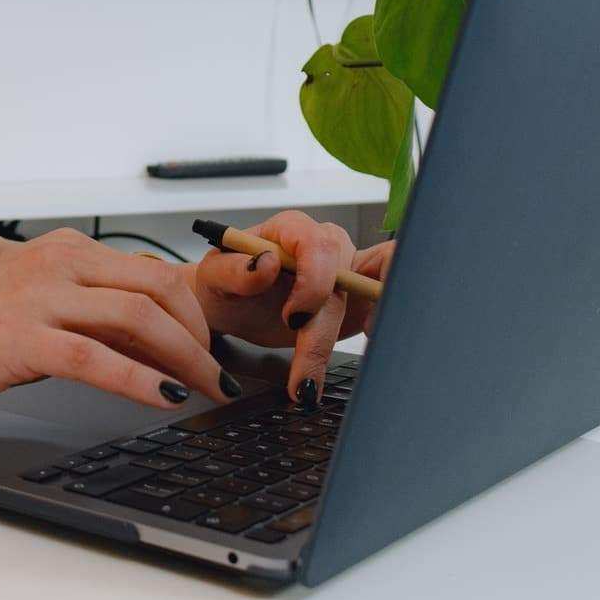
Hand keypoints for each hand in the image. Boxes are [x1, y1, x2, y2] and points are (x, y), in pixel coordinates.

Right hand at [0, 228, 233, 411]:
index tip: (211, 347)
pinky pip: (97, 358)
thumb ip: (91, 313)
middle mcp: (59, 263)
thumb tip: (154, 342)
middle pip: (159, 287)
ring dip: (186, 359)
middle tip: (219, 372)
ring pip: (138, 318)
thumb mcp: (38, 304)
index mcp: (67, 250)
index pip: (153, 270)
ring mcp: (41, 297)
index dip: (194, 311)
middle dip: (201, 334)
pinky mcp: (23, 337)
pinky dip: (140, 380)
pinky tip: (164, 399)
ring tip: (207, 389)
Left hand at [188, 212, 385, 401]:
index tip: (292, 317)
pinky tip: (363, 348)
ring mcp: (346, 271)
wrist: (231, 306)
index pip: (319, 245)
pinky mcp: (357, 299)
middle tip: (304, 369)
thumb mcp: (213, 277)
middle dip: (327, 327)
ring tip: (335, 364)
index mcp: (291, 229)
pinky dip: (382, 327)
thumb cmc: (223, 283)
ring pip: (373, 293)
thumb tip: (266, 263)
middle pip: (348, 278)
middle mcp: (325, 246)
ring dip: (366, 328)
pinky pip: (385, 304)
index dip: (313, 283)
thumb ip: (235, 270)